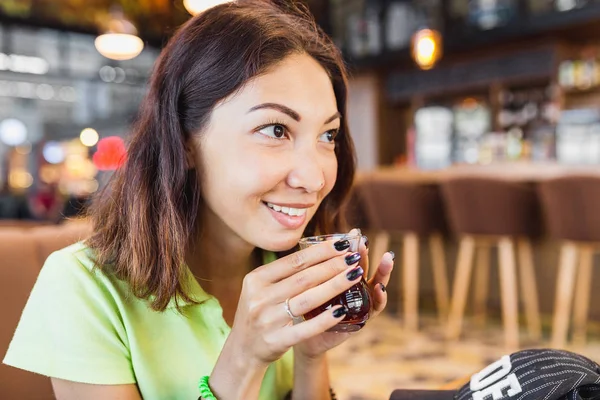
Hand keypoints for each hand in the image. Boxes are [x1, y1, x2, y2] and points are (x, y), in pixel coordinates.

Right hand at [221, 238, 364, 366]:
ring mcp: (268, 320)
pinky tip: (342, 311)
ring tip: (355, 275)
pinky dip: (325, 319)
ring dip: (335, 285)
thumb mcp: (260, 288)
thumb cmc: (259, 312)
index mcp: (256, 279)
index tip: (342, 244)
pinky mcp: (276, 340)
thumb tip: (319, 249)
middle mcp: (260, 297)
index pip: (294, 261)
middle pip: (304, 278)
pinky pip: (306, 328)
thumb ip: (282, 271)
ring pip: (308, 299)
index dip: (321, 251)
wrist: (243, 350)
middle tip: (354, 257)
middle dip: (333, 265)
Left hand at [294, 230, 394, 358]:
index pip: (350, 259)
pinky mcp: (363, 319)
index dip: (354, 246)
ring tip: (387, 259)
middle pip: (365, 268)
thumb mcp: (307, 287)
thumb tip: (306, 243)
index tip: (355, 233)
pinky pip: (375, 308)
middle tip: (367, 242)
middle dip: (367, 254)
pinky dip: (380, 298)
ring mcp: (360, 303)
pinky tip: (380, 289)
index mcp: (341, 278)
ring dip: (383, 272)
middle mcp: (354, 289)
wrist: (304, 339)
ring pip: (376, 284)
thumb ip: (311, 270)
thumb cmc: (305, 310)